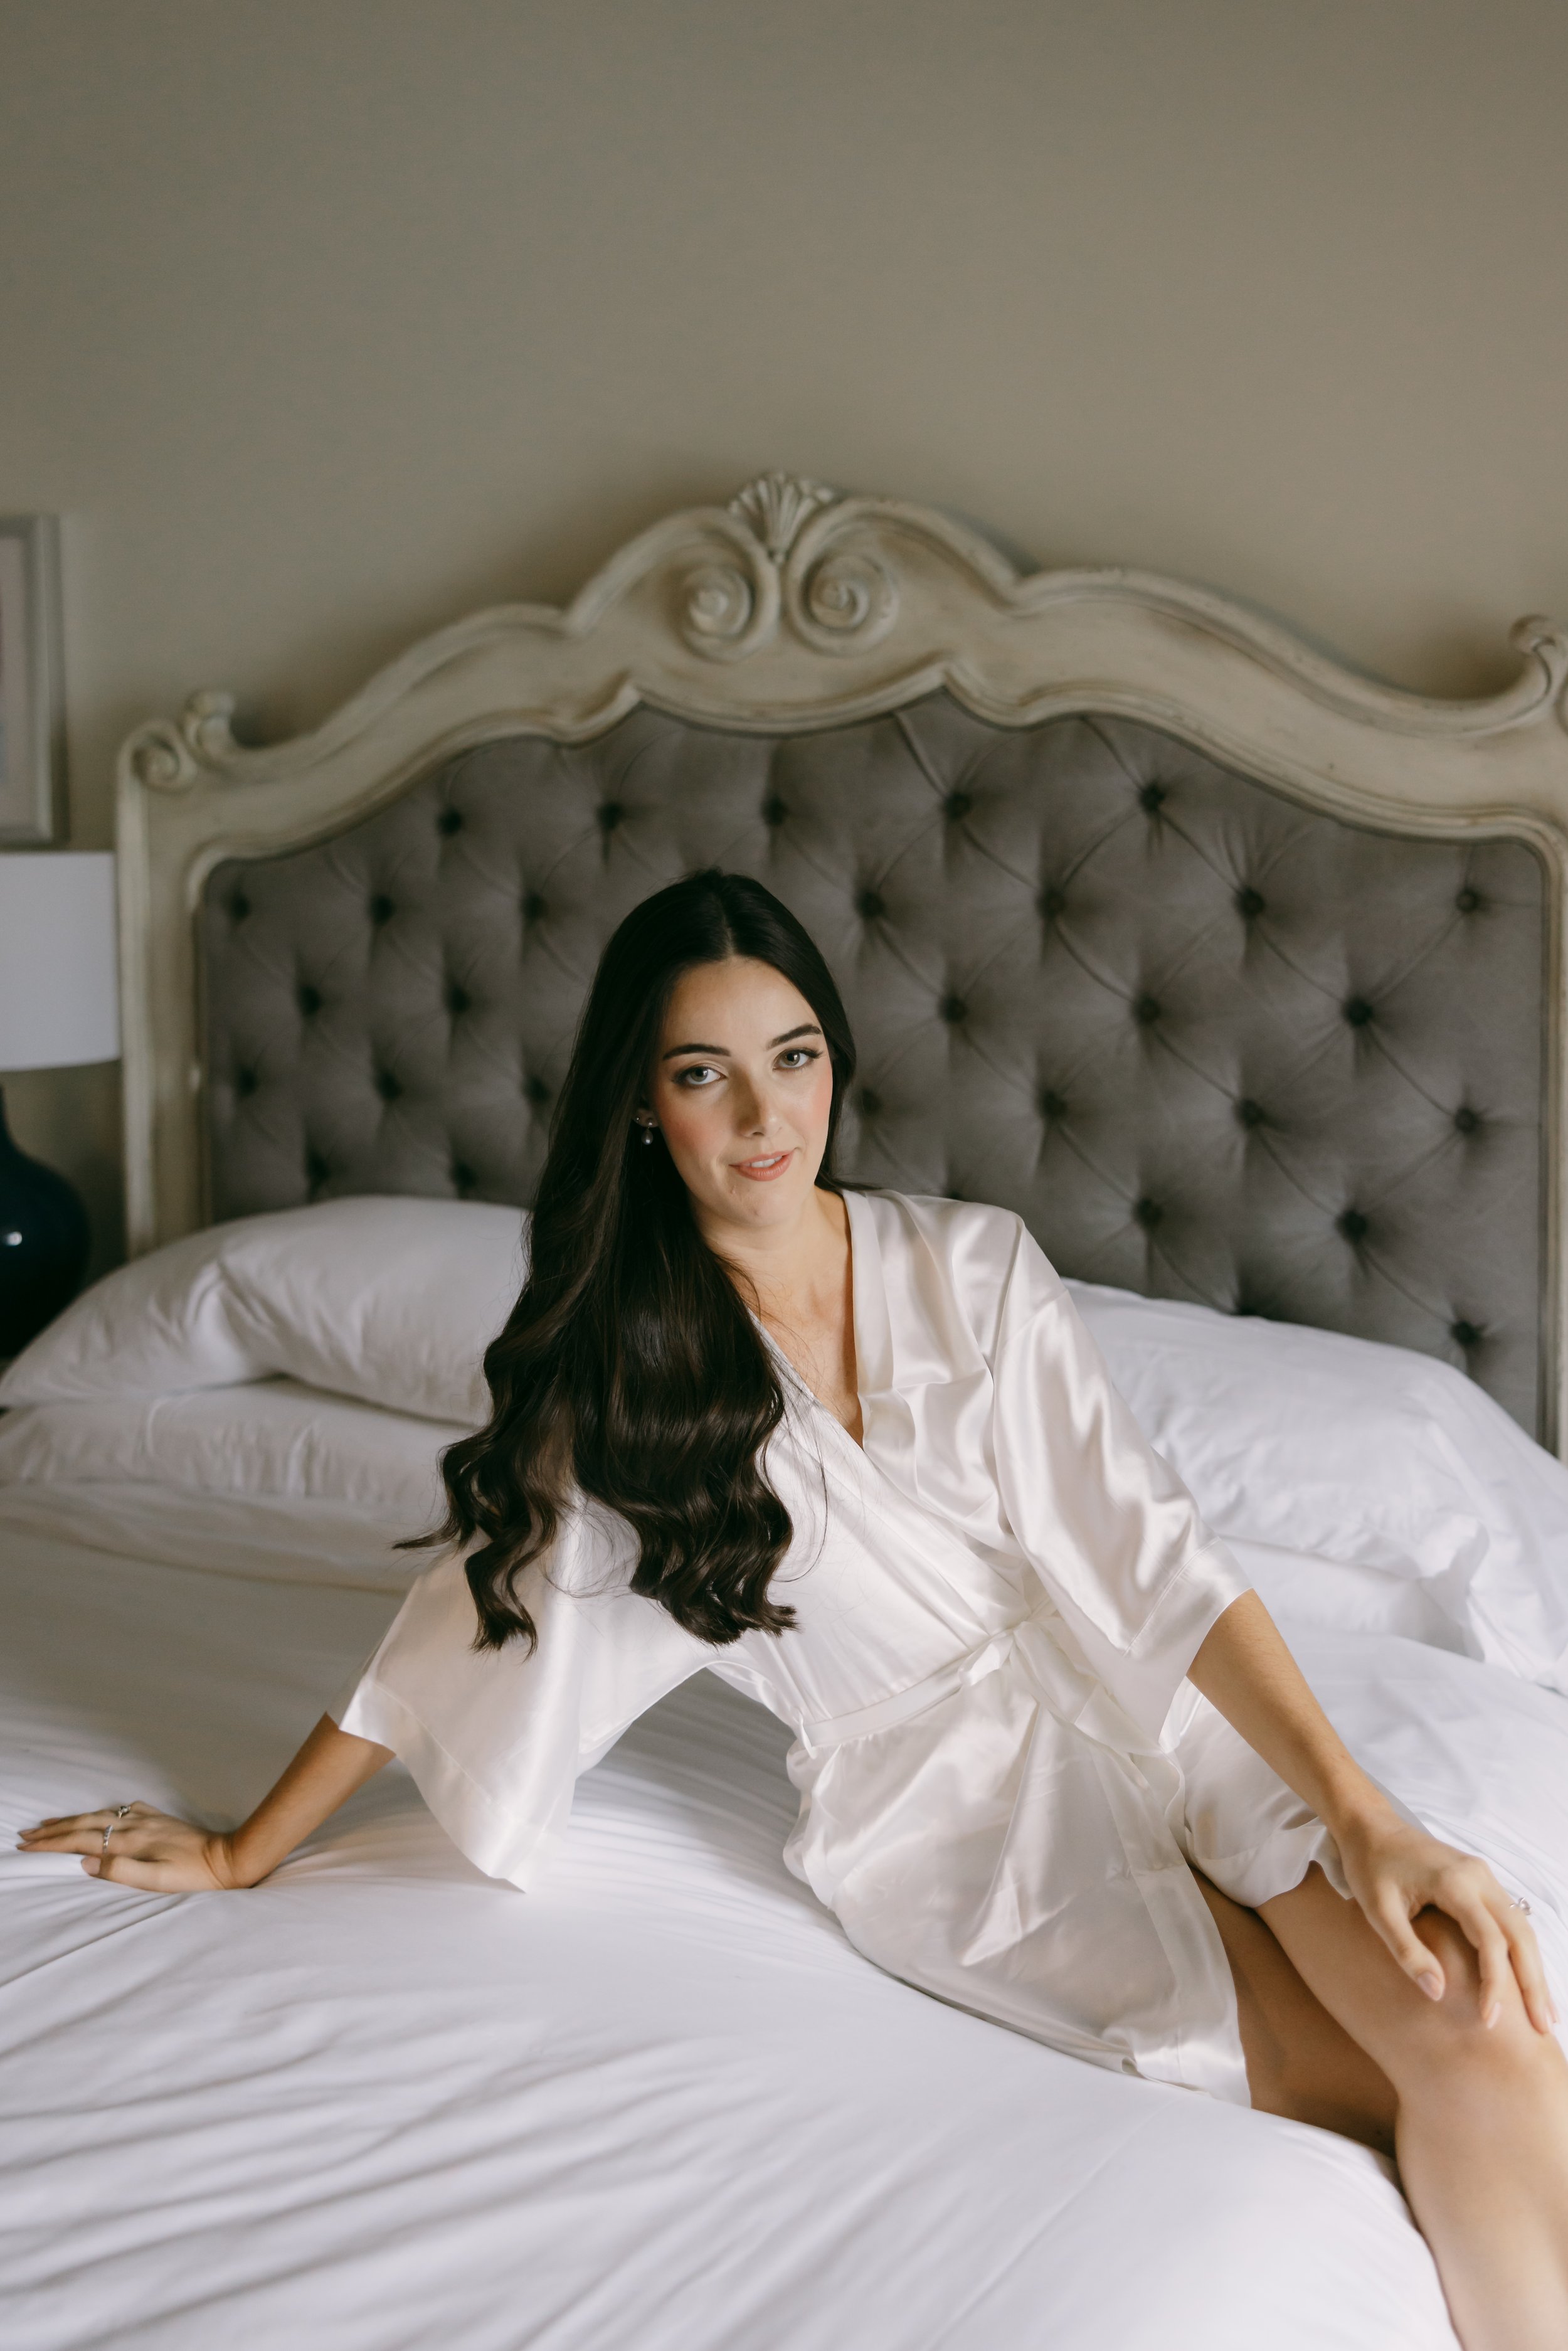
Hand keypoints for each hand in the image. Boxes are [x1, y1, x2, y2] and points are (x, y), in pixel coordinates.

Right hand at [16, 1801, 241, 1891]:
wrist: (227, 1858)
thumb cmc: (193, 1875)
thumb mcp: (156, 1881)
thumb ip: (120, 1871)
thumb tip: (84, 1861)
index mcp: (130, 1842)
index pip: (80, 1840)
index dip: (51, 1843)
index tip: (26, 1845)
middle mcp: (135, 1826)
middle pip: (85, 1824)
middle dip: (53, 1829)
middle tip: (26, 1834)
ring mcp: (148, 1820)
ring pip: (100, 1815)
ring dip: (72, 1820)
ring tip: (51, 1823)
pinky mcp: (159, 1820)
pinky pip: (122, 1811)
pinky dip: (103, 1813)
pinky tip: (103, 1814)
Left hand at [1336, 1806, 1556, 2034]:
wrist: (1370, 1826)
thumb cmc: (1369, 1866)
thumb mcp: (1377, 1910)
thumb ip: (1407, 1951)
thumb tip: (1438, 1994)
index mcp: (1454, 1882)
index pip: (1490, 1941)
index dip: (1494, 1983)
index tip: (1489, 2020)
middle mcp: (1478, 1876)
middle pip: (1520, 1935)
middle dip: (1533, 1983)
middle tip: (1543, 2028)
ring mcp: (1483, 1876)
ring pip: (1522, 1927)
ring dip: (1534, 1969)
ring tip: (1545, 2012)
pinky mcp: (1481, 1880)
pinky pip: (1511, 1919)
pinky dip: (1523, 1951)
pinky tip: (1526, 1978)